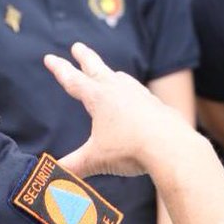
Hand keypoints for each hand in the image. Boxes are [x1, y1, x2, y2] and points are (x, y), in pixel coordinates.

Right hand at [44, 42, 198, 178]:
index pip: (72, 80)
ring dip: (111, 74)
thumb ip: (72, 167)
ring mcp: (140, 96)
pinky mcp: (158, 107)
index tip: (49, 57)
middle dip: (84, 57)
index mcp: (98, 98)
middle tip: (77, 46)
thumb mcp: (95, 160)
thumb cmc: (130, 150)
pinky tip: (139, 99)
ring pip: (122, 79)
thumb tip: (50, 177)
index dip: (59, 69)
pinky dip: (135, 93)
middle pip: (97, 68)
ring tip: (110, 73)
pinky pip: (142, 95)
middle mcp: (118, 91)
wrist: (173, 148)